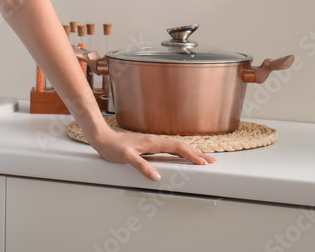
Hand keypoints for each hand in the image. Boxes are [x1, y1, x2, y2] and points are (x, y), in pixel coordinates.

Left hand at [87, 124, 214, 180]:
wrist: (103, 139)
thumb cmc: (113, 148)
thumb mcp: (126, 157)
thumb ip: (141, 166)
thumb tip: (157, 176)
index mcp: (153, 143)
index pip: (177, 148)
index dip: (191, 155)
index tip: (203, 162)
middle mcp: (155, 141)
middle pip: (181, 146)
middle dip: (197, 154)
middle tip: (211, 161)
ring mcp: (153, 143)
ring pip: (176, 147)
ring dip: (191, 152)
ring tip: (203, 159)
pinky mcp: (149, 146)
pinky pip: (170, 149)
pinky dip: (180, 153)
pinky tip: (182, 156)